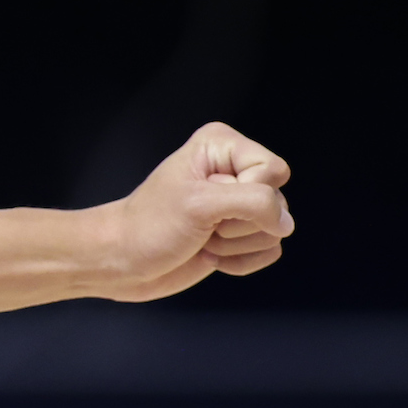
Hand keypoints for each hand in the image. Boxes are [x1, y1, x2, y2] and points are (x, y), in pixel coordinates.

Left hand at [101, 122, 292, 301]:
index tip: (208, 203)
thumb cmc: (148, 226)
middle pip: (277, 202)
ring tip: (201, 239)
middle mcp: (234, 170)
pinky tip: (208, 255)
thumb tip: (286, 223)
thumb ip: (254, 203)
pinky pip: (269, 251)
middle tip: (200, 224)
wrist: (121, 261)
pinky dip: (240, 261)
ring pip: (276, 230)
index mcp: (221, 146)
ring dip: (235, 245)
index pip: (271, 171)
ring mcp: (238, 204)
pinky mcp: (240, 234)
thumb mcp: (199, 204)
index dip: (248, 195)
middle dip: (238, 225)